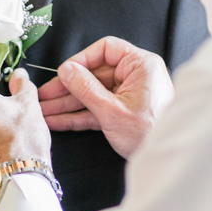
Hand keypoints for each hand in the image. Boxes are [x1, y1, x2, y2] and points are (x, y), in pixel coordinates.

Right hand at [38, 36, 173, 158]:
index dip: (81, 59)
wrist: (167, 160)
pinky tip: (57, 120)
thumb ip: (86, 88)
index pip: (106, 50)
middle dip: (67, 88)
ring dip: (67, 104)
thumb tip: (67, 70)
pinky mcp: (122, 114)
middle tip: (44, 95)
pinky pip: (96, 109)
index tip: (63, 72)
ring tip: (44, 110)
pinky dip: (78, 115)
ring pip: (91, 94)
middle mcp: (135, 77)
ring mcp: (128, 96)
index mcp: (140, 66)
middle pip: (93, 75)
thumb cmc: (151, 134)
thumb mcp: (112, 110)